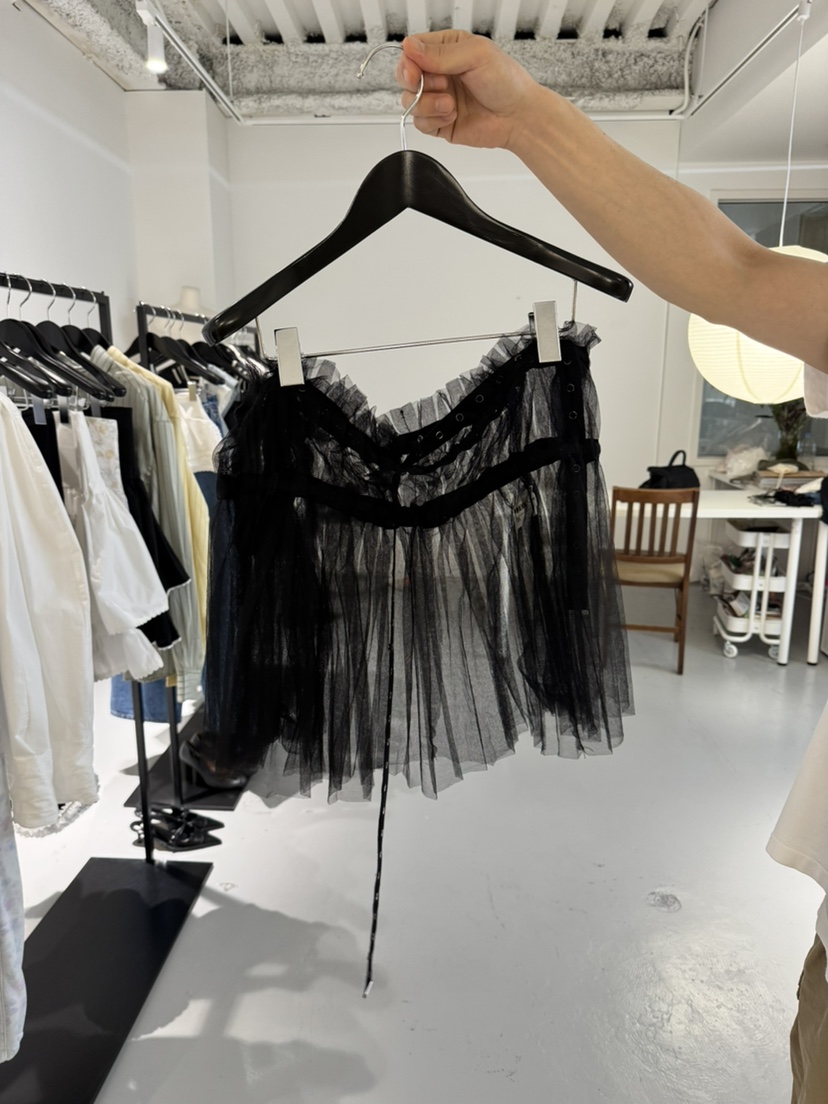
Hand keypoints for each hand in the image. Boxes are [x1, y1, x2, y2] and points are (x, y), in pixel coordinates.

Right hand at [396, 31, 541, 151]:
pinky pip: (420, 123)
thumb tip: (409, 47)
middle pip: (405, 77)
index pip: (412, 51)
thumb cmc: (506, 81)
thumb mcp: (475, 55)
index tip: (415, 71)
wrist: (519, 116)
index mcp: (446, 50)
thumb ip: (440, 53)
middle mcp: (439, 73)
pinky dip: (433, 120)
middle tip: (438, 85)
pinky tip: (452, 115)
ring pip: (409, 102)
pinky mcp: (439, 123)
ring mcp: (437, 99)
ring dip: (427, 104)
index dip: (408, 62)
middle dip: (414, 83)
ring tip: (450, 104)